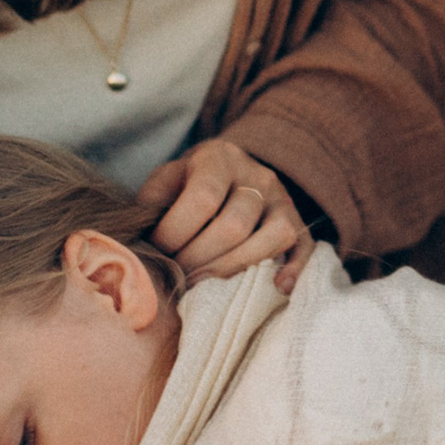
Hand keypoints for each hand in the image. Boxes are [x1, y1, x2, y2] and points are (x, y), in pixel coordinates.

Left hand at [138, 139, 319, 292]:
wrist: (226, 172)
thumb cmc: (186, 185)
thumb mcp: (165, 181)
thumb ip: (152, 205)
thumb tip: (140, 246)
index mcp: (219, 158)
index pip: (204, 197)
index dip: (177, 232)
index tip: (158, 251)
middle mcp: (257, 174)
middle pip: (236, 224)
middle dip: (200, 259)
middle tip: (178, 275)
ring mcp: (282, 198)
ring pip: (274, 236)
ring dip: (234, 268)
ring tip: (205, 284)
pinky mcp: (298, 221)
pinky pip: (304, 245)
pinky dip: (295, 267)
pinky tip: (278, 286)